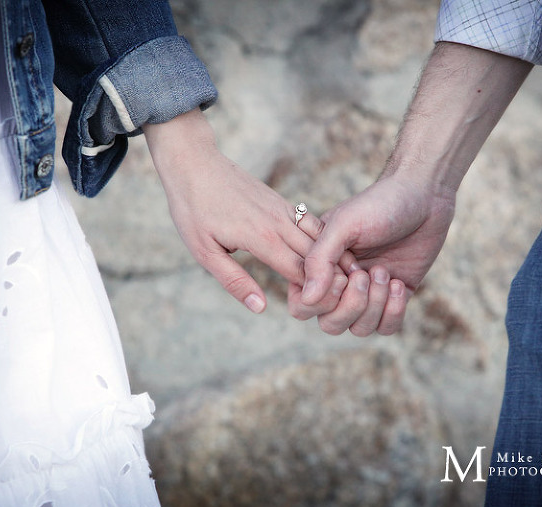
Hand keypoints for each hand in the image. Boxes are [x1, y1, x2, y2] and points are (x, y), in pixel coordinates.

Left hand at [144, 109, 355, 313]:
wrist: (194, 162)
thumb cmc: (193, 210)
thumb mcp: (205, 252)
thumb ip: (235, 281)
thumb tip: (260, 307)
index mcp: (262, 237)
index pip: (302, 272)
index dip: (316, 293)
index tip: (328, 310)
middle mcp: (279, 222)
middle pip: (318, 256)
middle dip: (332, 280)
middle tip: (346, 301)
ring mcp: (283, 209)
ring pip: (320, 238)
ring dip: (334, 259)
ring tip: (347, 281)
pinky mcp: (282, 202)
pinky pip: (311, 223)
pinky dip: (324, 241)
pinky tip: (330, 255)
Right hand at [296, 173, 454, 334]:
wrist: (424, 195)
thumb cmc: (378, 204)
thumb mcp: (343, 226)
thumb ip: (319, 261)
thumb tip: (306, 298)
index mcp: (317, 265)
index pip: (302, 306)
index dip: (323, 299)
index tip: (344, 272)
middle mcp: (338, 284)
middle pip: (330, 324)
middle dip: (351, 305)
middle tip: (366, 272)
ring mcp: (367, 294)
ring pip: (359, 329)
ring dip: (374, 305)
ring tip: (385, 272)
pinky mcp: (394, 298)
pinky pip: (386, 328)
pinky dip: (393, 311)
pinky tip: (400, 283)